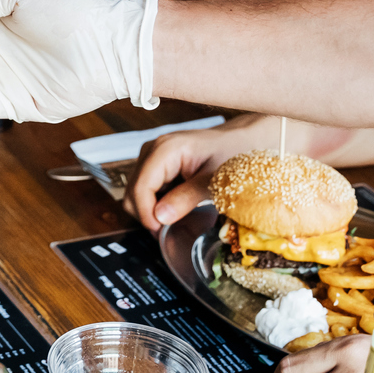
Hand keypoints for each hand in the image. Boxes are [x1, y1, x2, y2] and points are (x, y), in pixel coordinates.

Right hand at [130, 113, 273, 231]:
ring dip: (151, 210)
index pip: (141, 187)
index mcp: (166, 149)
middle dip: (148, 214)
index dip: (147, 214)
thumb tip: (159, 218)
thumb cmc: (233, 155)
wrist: (241, 140)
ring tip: (176, 218)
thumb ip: (187, 198)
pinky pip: (145, 189)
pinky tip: (176, 205)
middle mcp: (152, 149)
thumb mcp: (214, 181)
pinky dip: (156, 203)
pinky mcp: (154, 164)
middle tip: (170, 230)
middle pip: (132, 192)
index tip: (162, 232)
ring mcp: (151, 156)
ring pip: (135, 193)